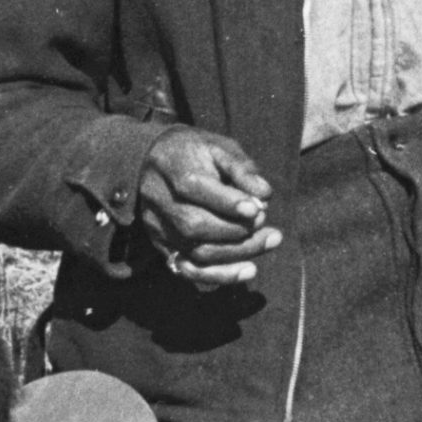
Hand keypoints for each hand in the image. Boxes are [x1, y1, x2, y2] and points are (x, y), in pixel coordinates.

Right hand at [114, 125, 279, 286]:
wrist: (152, 161)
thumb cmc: (194, 151)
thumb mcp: (219, 146)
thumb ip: (241, 168)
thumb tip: (264, 195)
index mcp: (172, 166)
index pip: (194, 187)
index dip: (227, 202)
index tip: (257, 208)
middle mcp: (159, 200)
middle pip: (195, 224)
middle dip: (237, 230)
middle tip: (266, 224)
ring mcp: (158, 227)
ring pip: (195, 251)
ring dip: (237, 253)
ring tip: (269, 241)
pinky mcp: (162, 245)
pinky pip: (188, 269)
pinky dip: (220, 275)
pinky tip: (248, 270)